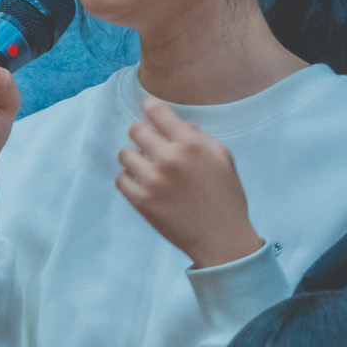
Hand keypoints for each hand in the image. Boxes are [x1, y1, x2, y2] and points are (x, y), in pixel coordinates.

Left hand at [116, 100, 260, 268]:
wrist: (220, 238)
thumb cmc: (225, 197)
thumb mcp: (222, 157)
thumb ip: (199, 136)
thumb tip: (178, 124)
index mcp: (191, 143)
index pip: (156, 111)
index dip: (149, 108)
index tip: (148, 110)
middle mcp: (169, 158)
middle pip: (135, 130)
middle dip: (142, 135)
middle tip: (150, 146)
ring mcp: (152, 180)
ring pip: (125, 154)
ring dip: (134, 158)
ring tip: (148, 168)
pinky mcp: (141, 201)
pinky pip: (120, 179)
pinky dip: (129, 179)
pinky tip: (144, 184)